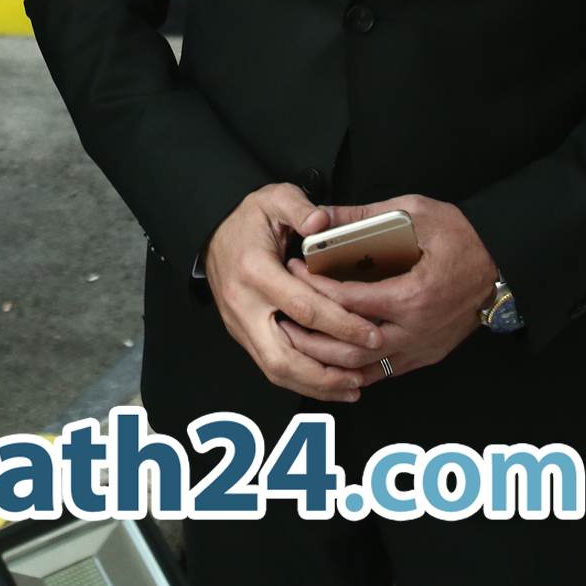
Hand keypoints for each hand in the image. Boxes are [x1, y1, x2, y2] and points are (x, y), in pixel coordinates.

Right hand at [203, 183, 381, 403]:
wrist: (213, 235)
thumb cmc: (249, 219)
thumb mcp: (273, 198)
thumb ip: (299, 208)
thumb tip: (322, 223)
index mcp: (254, 271)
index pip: (302, 307)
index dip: (340, 324)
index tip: (372, 333)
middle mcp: (244, 306)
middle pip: (285, 355)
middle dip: (327, 370)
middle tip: (364, 372)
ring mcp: (240, 326)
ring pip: (277, 370)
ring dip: (316, 385)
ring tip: (354, 387)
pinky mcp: (243, 336)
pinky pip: (272, 368)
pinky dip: (303, 383)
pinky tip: (332, 386)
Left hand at [280, 195, 496, 386]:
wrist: (502, 264)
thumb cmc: (463, 236)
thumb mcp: (415, 213)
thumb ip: (364, 217)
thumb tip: (322, 216)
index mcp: (412, 295)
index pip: (348, 300)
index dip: (313, 288)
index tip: (292, 271)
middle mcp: (415, 330)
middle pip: (349, 345)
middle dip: (310, 334)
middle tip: (282, 316)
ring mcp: (421, 348)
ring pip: (364, 368)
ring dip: (326, 359)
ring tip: (296, 342)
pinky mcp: (425, 356)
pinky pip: (383, 373)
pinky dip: (353, 371)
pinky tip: (330, 362)